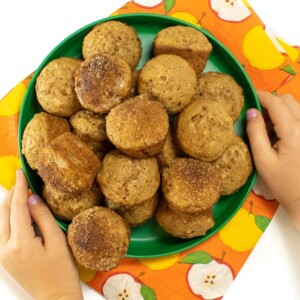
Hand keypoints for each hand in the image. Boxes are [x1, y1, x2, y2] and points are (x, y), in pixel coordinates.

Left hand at [0, 169, 82, 299]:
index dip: (19, 188)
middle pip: (3, 213)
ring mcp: (2, 254)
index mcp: (20, 243)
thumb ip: (43, 217)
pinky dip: (10, 216)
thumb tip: (33, 198)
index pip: (16, 208)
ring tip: (21, 191)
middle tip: (21, 178)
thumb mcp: (57, 241)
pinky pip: (4, 230)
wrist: (54, 297)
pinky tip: (20, 211)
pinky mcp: (5, 257)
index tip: (21, 173)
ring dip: (9, 205)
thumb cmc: (61, 271)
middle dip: (11, 193)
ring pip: (1, 221)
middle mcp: (5, 248)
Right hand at [247, 90, 299, 229]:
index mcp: (293, 131)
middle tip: (255, 118)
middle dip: (269, 103)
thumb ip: (255, 133)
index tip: (247, 96)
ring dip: (277, 111)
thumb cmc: (282, 182)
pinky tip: (278, 136)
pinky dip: (285, 119)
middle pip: (287, 100)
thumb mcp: (263, 160)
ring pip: (294, 107)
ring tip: (266, 130)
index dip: (260, 96)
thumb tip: (250, 112)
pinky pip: (297, 117)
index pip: (276, 102)